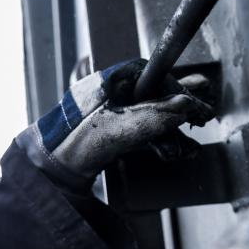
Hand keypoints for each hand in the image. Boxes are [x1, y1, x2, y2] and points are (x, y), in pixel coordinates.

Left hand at [37, 58, 213, 178]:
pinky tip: (172, 152)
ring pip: (149, 115)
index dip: (174, 86)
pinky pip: (140, 132)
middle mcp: (107, 95)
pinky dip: (157, 141)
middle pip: (153, 94)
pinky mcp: (108, 135)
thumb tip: (187, 106)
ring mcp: (107, 115)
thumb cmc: (69, 148)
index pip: (149, 72)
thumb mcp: (115, 131)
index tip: (193, 103)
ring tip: (187, 148)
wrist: (47, 176)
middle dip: (178, 111)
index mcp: (105, 83)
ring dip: (171, 130)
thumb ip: (151, 117)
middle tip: (202, 120)